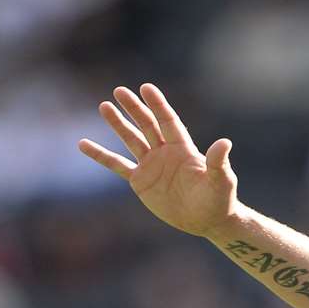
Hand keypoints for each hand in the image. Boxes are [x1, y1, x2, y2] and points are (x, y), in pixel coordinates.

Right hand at [79, 83, 238, 237]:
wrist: (207, 220)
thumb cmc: (218, 200)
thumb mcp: (221, 181)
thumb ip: (218, 162)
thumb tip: (225, 142)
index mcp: (183, 148)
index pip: (168, 121)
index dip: (157, 105)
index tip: (145, 87)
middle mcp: (165, 152)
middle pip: (147, 125)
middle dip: (134, 108)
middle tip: (119, 90)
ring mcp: (151, 165)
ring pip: (131, 139)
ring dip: (118, 124)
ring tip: (104, 106)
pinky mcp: (140, 181)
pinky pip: (116, 164)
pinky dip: (100, 155)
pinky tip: (83, 144)